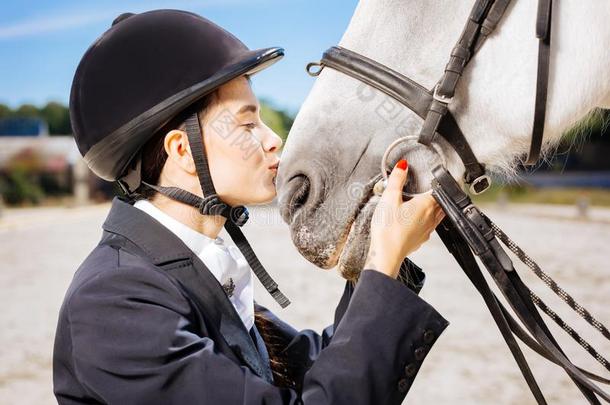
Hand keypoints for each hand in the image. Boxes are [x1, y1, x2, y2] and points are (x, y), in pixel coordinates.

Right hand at [364, 160, 444, 278]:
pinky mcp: (420, 239)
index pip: (438, 190)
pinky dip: (426, 220)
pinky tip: (415, 220)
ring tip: (424, 202)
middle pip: (439, 202)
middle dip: (436, 194)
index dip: (437, 183)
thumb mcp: (389, 198)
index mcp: (425, 205)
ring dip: (433, 208)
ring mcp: (427, 230)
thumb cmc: (388, 229)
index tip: (436, 178)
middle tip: (430, 188)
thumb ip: (396, 180)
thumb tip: (402, 166)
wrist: (386, 254)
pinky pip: (428, 226)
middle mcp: (430, 218)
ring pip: (436, 215)